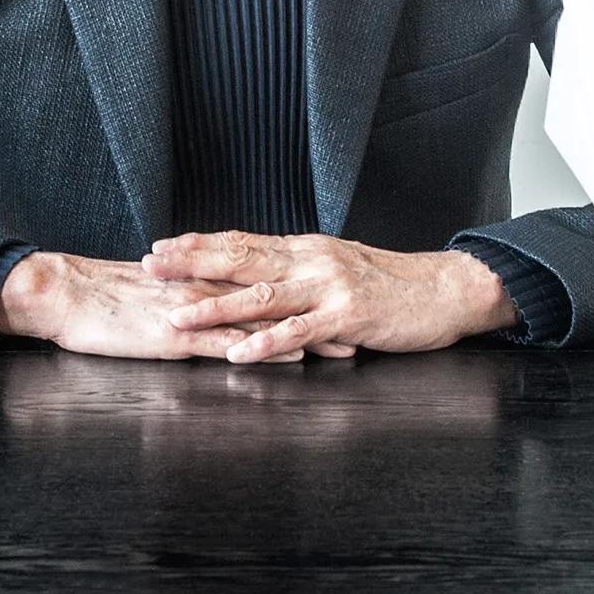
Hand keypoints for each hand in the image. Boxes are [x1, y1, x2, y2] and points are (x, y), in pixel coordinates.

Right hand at [0, 250, 340, 361]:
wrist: (62, 293)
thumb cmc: (103, 296)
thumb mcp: (156, 291)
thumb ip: (189, 292)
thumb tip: (218, 297)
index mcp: (204, 276)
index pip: (268, 278)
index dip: (309, 287)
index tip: (345, 296)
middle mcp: (208, 288)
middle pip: (279, 295)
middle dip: (323, 308)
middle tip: (366, 318)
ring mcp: (196, 312)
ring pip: (264, 320)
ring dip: (307, 332)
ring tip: (346, 344)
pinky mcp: (176, 336)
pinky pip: (229, 344)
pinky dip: (263, 349)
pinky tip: (291, 356)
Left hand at [140, 230, 520, 363]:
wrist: (443, 290)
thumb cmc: (390, 284)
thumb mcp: (338, 268)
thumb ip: (299, 271)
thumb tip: (257, 275)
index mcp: (305, 248)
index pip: (241, 241)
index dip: (197, 244)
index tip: (158, 247)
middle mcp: (310, 260)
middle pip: (241, 258)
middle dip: (191, 264)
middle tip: (149, 267)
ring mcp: (329, 286)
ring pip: (262, 295)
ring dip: (217, 306)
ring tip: (178, 315)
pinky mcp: (348, 315)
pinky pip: (300, 331)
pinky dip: (267, 343)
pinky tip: (239, 353)